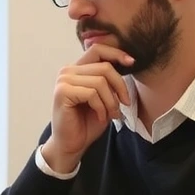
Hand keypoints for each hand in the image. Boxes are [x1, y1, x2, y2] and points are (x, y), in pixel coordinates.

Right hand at [41, 44, 133, 173]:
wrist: (72, 144)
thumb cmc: (87, 122)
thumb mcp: (104, 98)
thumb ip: (109, 81)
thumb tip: (128, 62)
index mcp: (77, 69)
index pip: (98, 49)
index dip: (116, 53)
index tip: (132, 62)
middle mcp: (68, 71)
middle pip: (104, 67)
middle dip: (120, 87)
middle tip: (124, 104)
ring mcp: (64, 80)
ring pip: (100, 81)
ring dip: (111, 102)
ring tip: (111, 114)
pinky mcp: (62, 92)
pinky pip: (92, 93)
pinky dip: (101, 108)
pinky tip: (101, 117)